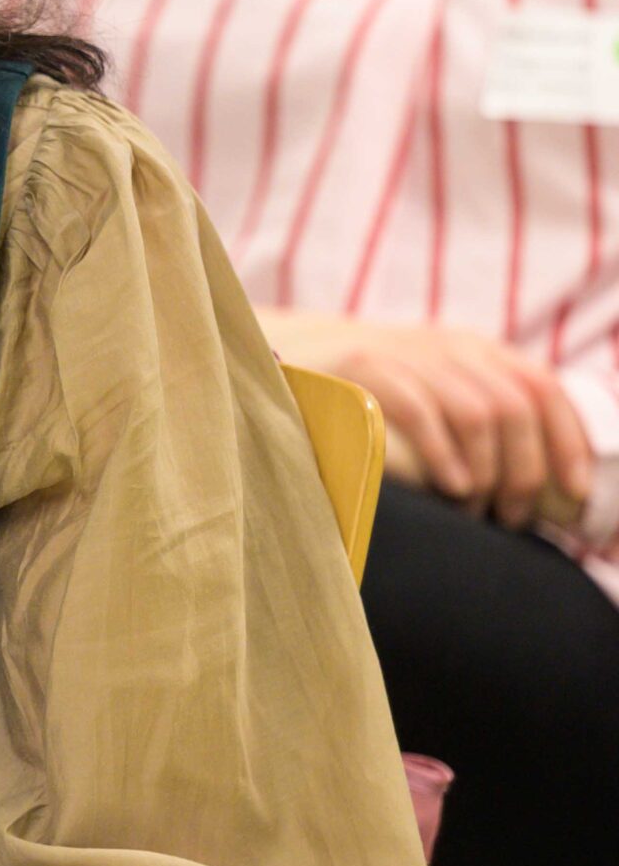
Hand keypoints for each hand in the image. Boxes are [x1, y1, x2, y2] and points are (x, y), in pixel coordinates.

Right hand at [262, 309, 591, 528]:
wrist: (291, 357)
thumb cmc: (374, 395)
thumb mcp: (436, 391)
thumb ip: (480, 416)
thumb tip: (539, 484)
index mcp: (476, 352)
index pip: (544, 388)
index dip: (568, 441)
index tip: (574, 493)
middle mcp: (449, 347)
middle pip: (517, 409)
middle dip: (525, 472)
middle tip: (510, 518)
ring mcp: (407, 353)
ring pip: (480, 412)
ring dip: (489, 472)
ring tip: (476, 510)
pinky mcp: (364, 367)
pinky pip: (422, 410)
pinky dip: (446, 454)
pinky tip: (452, 488)